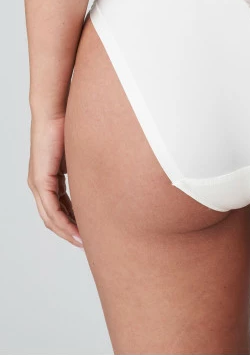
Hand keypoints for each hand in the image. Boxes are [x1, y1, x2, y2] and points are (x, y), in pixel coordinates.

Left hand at [28, 114, 81, 247]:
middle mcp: (40, 183)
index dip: (73, 222)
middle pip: (53, 217)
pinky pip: (51, 209)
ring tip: (83, 242)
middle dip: (69, 232)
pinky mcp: (41, 180)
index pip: (59, 207)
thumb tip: (107, 176)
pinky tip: (76, 231)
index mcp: (49, 177)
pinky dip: (64, 222)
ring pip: (51, 217)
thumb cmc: (71, 125)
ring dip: (67, 232)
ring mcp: (38, 183)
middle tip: (86, 244)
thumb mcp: (82, 155)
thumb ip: (88, 169)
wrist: (56, 110)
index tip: (89, 231)